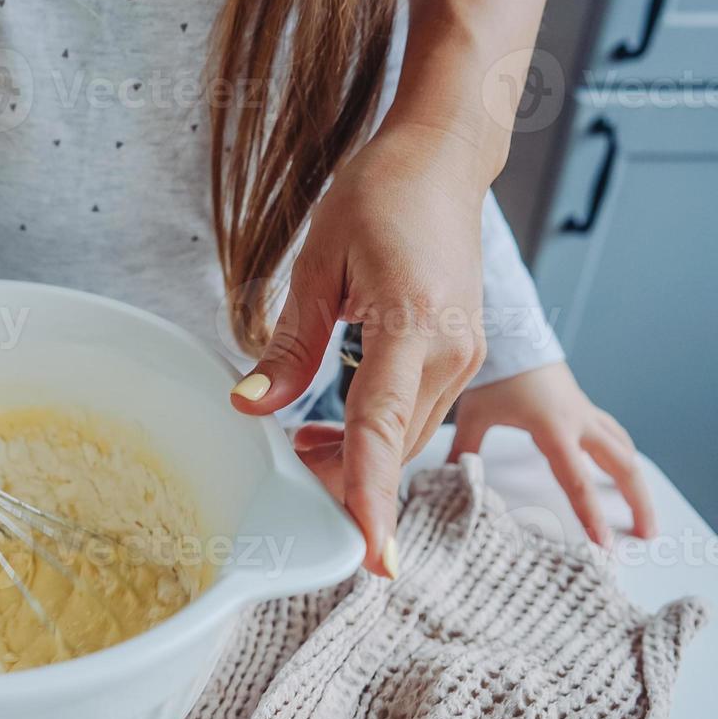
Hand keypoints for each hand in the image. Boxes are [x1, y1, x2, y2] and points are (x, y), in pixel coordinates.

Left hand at [230, 123, 488, 577]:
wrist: (440, 162)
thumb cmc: (378, 196)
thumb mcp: (316, 267)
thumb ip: (289, 346)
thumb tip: (251, 405)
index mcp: (414, 325)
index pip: (382, 428)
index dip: (371, 496)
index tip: (373, 557)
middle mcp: (452, 350)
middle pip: (395, 445)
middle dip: (348, 480)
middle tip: (291, 477)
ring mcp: (466, 353)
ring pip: (409, 436)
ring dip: (361, 456)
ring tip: (303, 450)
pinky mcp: (463, 351)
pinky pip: (418, 412)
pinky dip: (380, 431)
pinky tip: (338, 427)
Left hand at [449, 361, 655, 545]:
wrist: (513, 335)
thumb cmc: (495, 373)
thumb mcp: (474, 413)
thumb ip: (463, 450)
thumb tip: (449, 480)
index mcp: (553, 429)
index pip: (577, 481)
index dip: (592, 515)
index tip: (605, 544)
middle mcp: (579, 423)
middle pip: (622, 466)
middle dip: (638, 502)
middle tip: (647, 536)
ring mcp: (586, 414)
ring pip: (625, 450)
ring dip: (637, 481)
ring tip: (644, 514)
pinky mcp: (584, 408)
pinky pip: (614, 435)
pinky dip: (624, 456)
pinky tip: (624, 471)